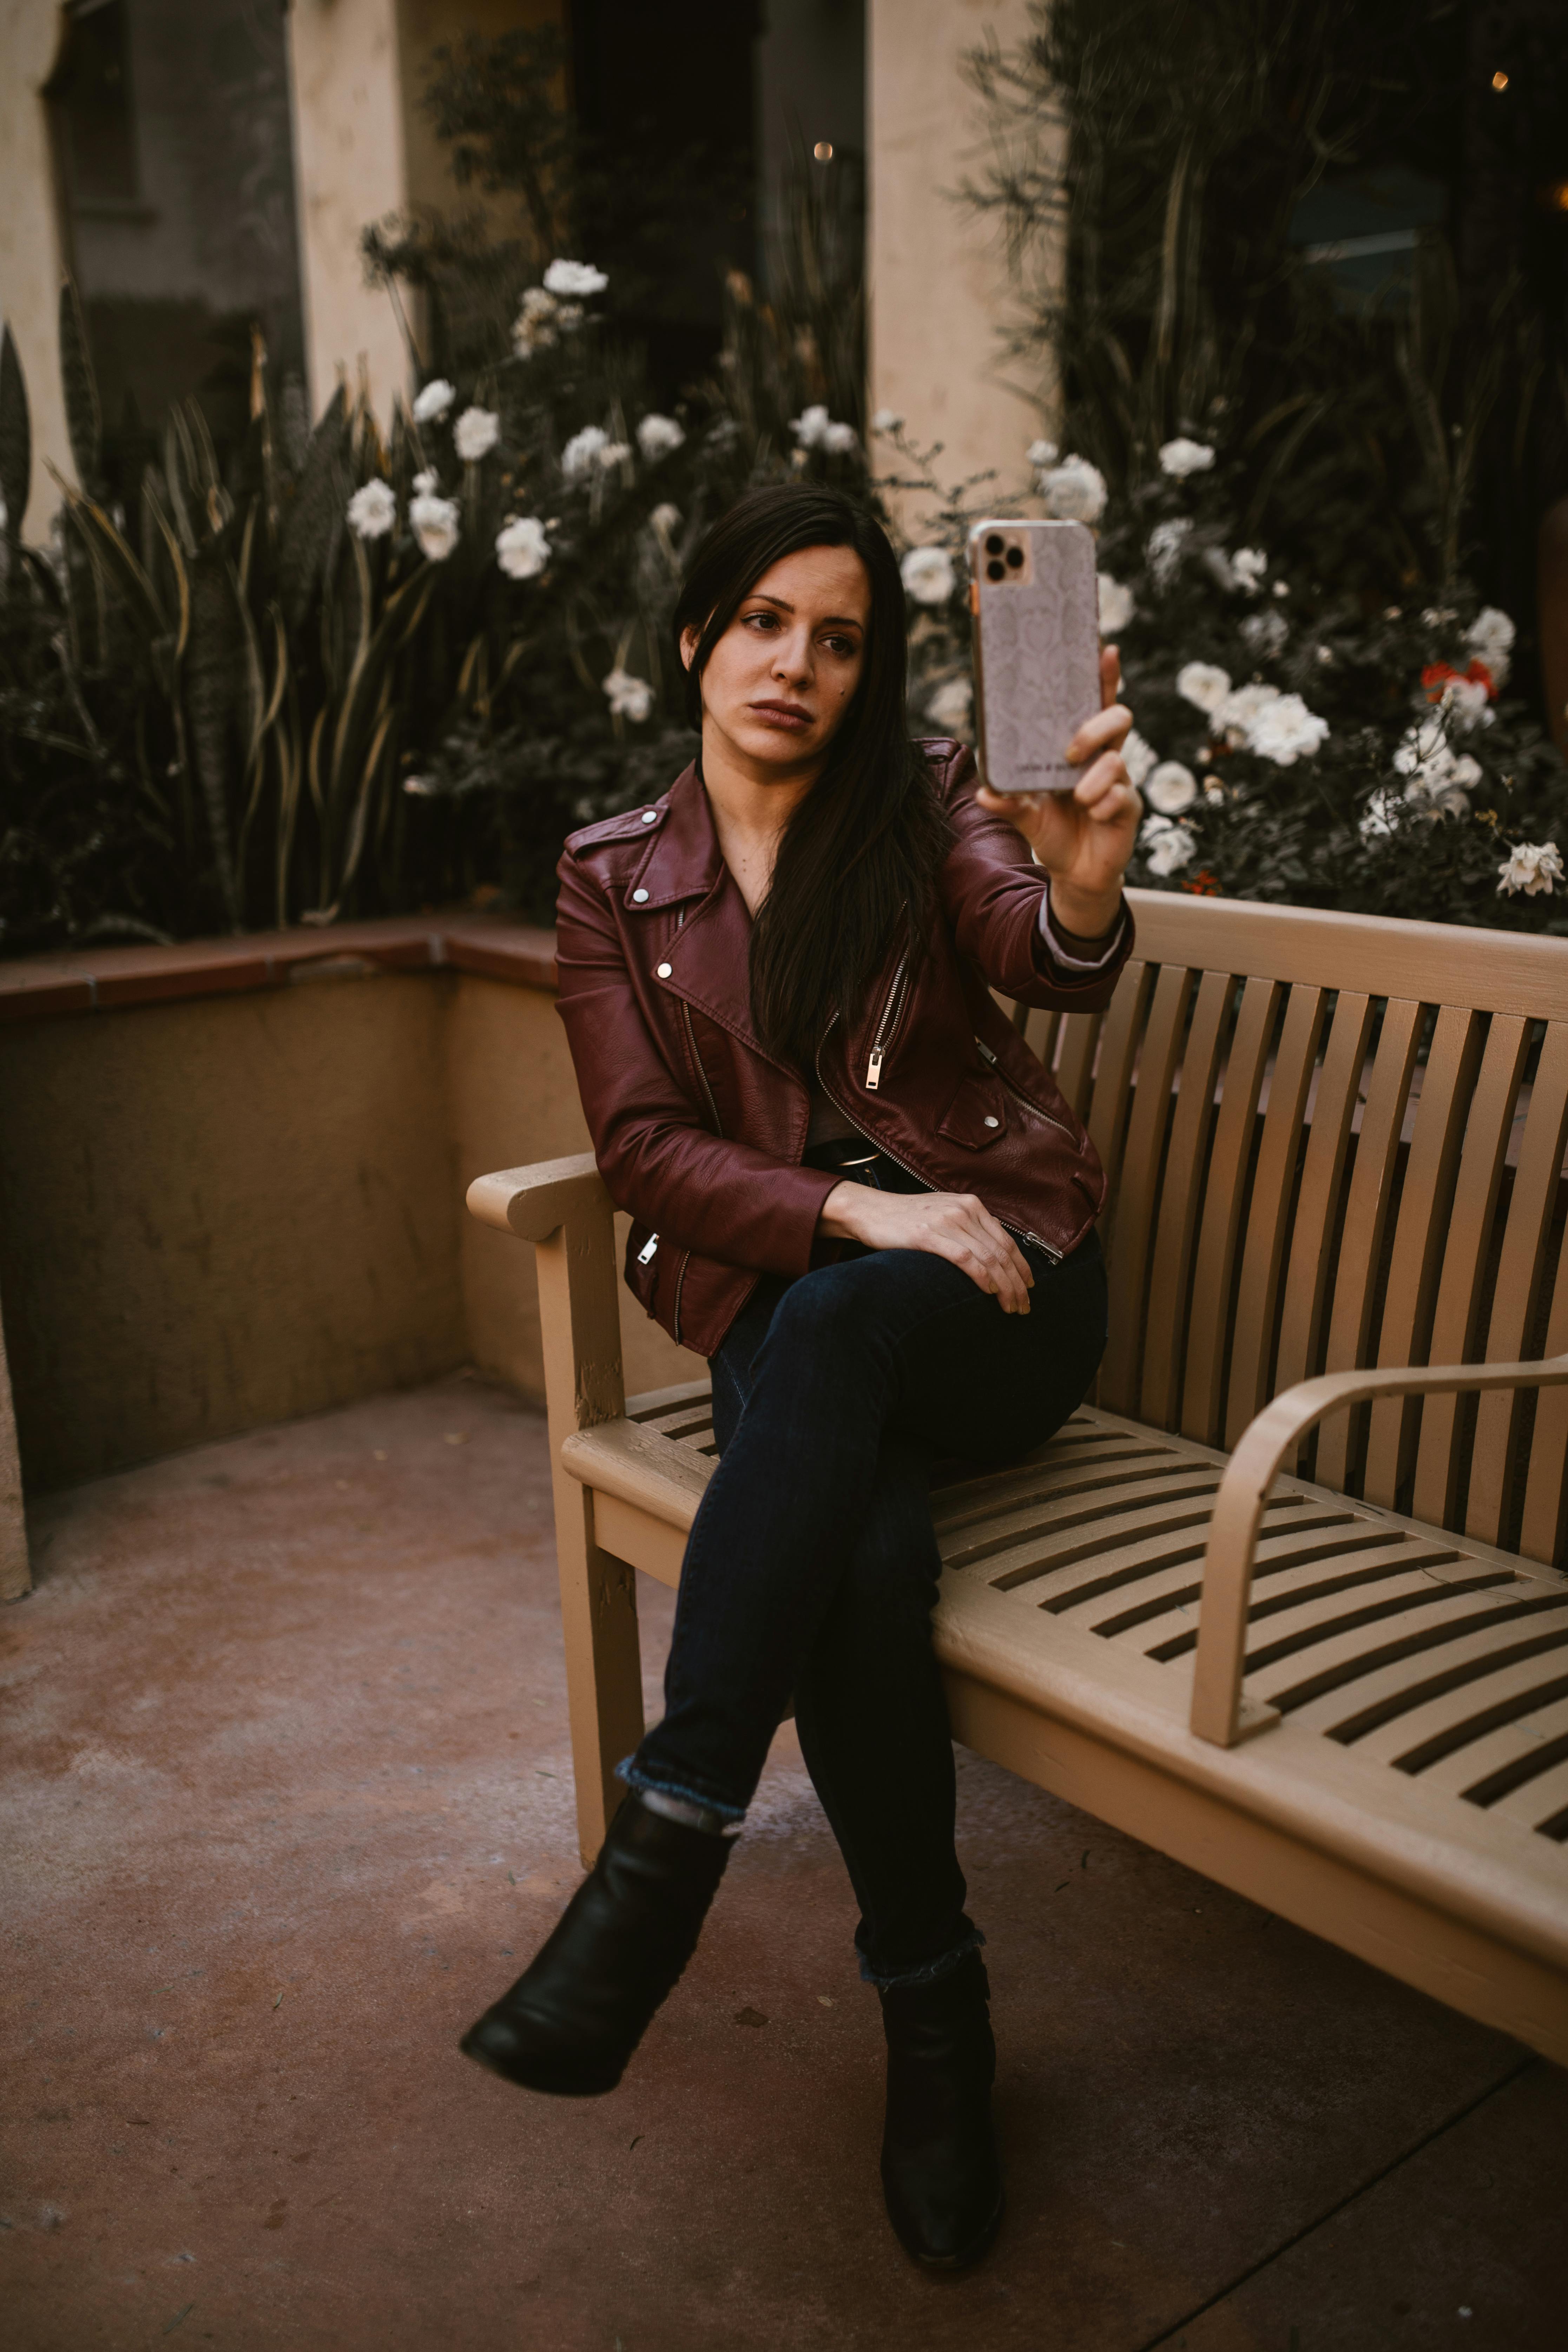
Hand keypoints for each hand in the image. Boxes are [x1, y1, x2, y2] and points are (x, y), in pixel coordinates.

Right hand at [817, 1183, 1034, 1312]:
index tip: (1029, 1287)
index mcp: (971, 1204)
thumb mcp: (944, 1215)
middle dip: (1017, 1283)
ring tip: (1011, 1307)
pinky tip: (990, 1292)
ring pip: (988, 1258)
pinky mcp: (928, 1234)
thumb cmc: (906, 1219)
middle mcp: (963, 1210)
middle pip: (1002, 1252)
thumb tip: (993, 1252)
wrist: (870, 1211)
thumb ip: (969, 1228)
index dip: (1022, 1267)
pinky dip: (982, 1277)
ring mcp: (946, 1221)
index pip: (1007, 1240)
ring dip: (1004, 1286)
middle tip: (1024, 1306)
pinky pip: (965, 1258)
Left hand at [976, 645, 1140, 936]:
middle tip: (1071, 751)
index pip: (1094, 704)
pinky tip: (1093, 817)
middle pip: (1118, 718)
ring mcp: (1120, 781)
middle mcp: (1104, 758)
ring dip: (1092, 780)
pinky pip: (1121, 796)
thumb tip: (984, 791)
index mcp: (1080, 749)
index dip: (1103, 677)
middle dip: (1096, 727)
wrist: (1074, 873)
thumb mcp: (1025, 816)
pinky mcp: (1129, 807)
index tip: (1105, 650)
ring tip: (1078, 799)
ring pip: (1117, 761)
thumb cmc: (1053, 832)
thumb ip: (1008, 802)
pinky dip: (1102, 807)